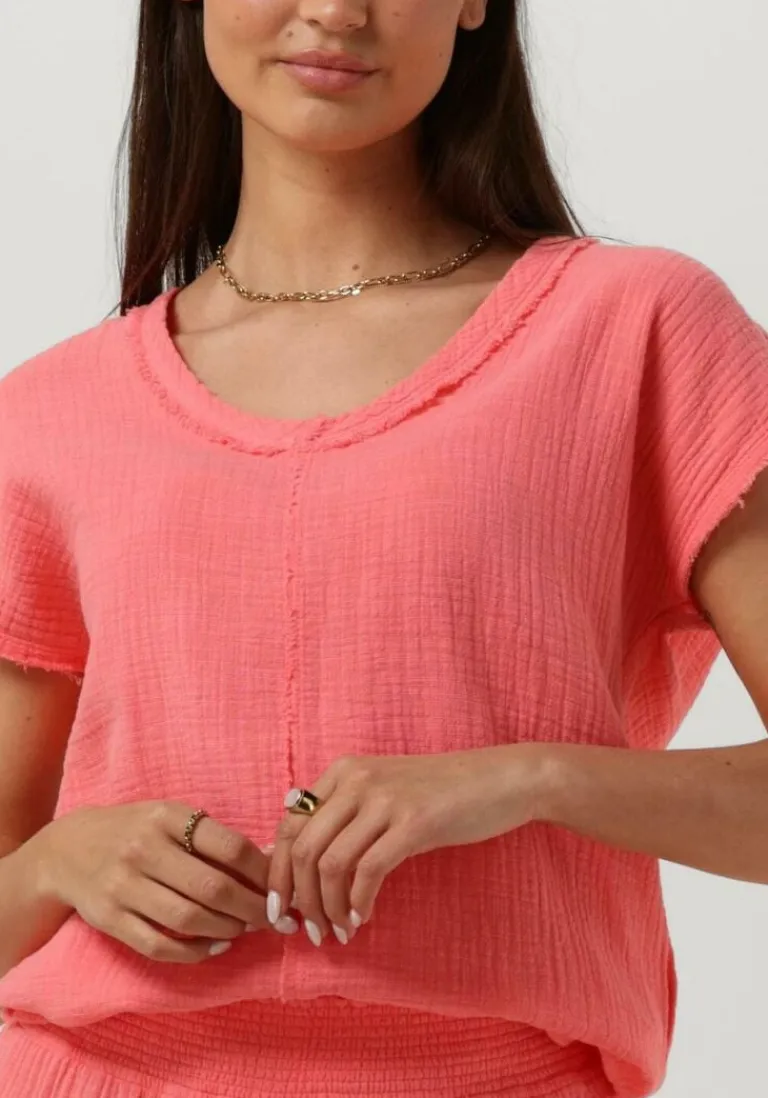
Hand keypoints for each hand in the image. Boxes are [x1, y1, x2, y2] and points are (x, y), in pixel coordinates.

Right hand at [37, 800, 299, 963]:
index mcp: (168, 817)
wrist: (68, 849)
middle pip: (213, 888)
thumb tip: (268, 866)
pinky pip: (159, 944)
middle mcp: (145, 849)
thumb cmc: (136, 831)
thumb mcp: (170, 818)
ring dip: (227, 929)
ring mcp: (124, 886)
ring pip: (189, 918)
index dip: (262, 874)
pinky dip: (194, 951)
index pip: (229, 847)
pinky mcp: (110, 919)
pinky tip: (215, 946)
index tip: (280, 889)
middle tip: (273, 919)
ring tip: (245, 929)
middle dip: (252, 908)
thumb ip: (211, 837)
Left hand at [265, 745, 544, 946]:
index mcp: (342, 771)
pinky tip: (363, 919)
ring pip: (331, 865)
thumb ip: (343, 816)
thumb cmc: (440, 795)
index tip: (280, 913)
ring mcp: (384, 799)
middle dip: (297, 900)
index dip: (276, 876)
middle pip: (302, 850)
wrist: (500, 780)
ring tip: (338, 931)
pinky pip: (369, 871)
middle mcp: (356, 779)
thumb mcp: (383, 794)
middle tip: (307, 932)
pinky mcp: (413, 822)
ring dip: (328, 908)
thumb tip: (295, 863)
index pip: (288, 827)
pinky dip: (359, 903)